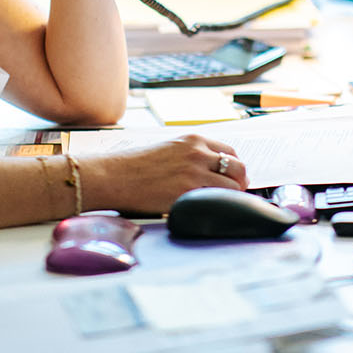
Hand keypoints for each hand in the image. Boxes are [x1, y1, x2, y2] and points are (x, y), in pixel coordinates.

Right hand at [80, 134, 247, 215]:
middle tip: (233, 195)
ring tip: (221, 206)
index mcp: (193, 140)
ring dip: (231, 197)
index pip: (230, 152)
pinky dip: (219, 207)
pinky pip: (218, 201)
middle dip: (239, 183)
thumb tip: (213, 172)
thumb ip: (192, 155)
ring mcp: (194, 173)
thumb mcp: (169, 150)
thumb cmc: (136, 167)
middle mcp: (197, 153)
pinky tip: (211, 212)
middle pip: (238, 168)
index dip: (234, 168)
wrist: (113, 176)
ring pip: (233, 186)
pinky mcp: (187, 193)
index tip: (232, 179)